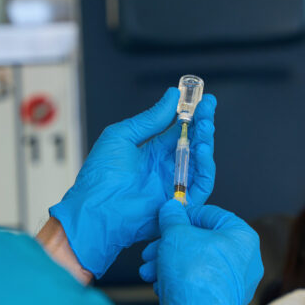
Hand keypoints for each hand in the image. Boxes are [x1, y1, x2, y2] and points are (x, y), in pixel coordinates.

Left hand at [50, 87, 215, 277]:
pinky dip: (206, 167)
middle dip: (203, 124)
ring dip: (206, 142)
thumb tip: (171, 96)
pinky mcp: (181, 202)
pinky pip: (202, 184)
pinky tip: (202, 149)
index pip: (180, 130)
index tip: (204, 99)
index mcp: (152, 153)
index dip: (193, 115)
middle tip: (208, 108)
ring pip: (200, 162)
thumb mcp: (122, 136)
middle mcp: (166, 168)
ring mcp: (174, 185)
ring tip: (204, 125)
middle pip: (194, 144)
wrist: (96, 208)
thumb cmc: (101, 176)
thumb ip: (150, 119)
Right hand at [140, 200, 262, 304]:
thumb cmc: (194, 276)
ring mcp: (237, 283)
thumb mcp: (176, 235)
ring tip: (149, 271)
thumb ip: (173, 217)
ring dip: (169, 264)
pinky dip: (180, 280)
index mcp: (242, 237)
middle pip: (201, 242)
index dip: (184, 215)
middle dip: (170, 245)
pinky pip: (200, 282)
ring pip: (197, 263)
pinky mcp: (225, 301)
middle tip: (152, 250)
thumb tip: (171, 208)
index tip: (168, 220)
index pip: (211, 214)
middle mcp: (245, 259)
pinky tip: (161, 285)